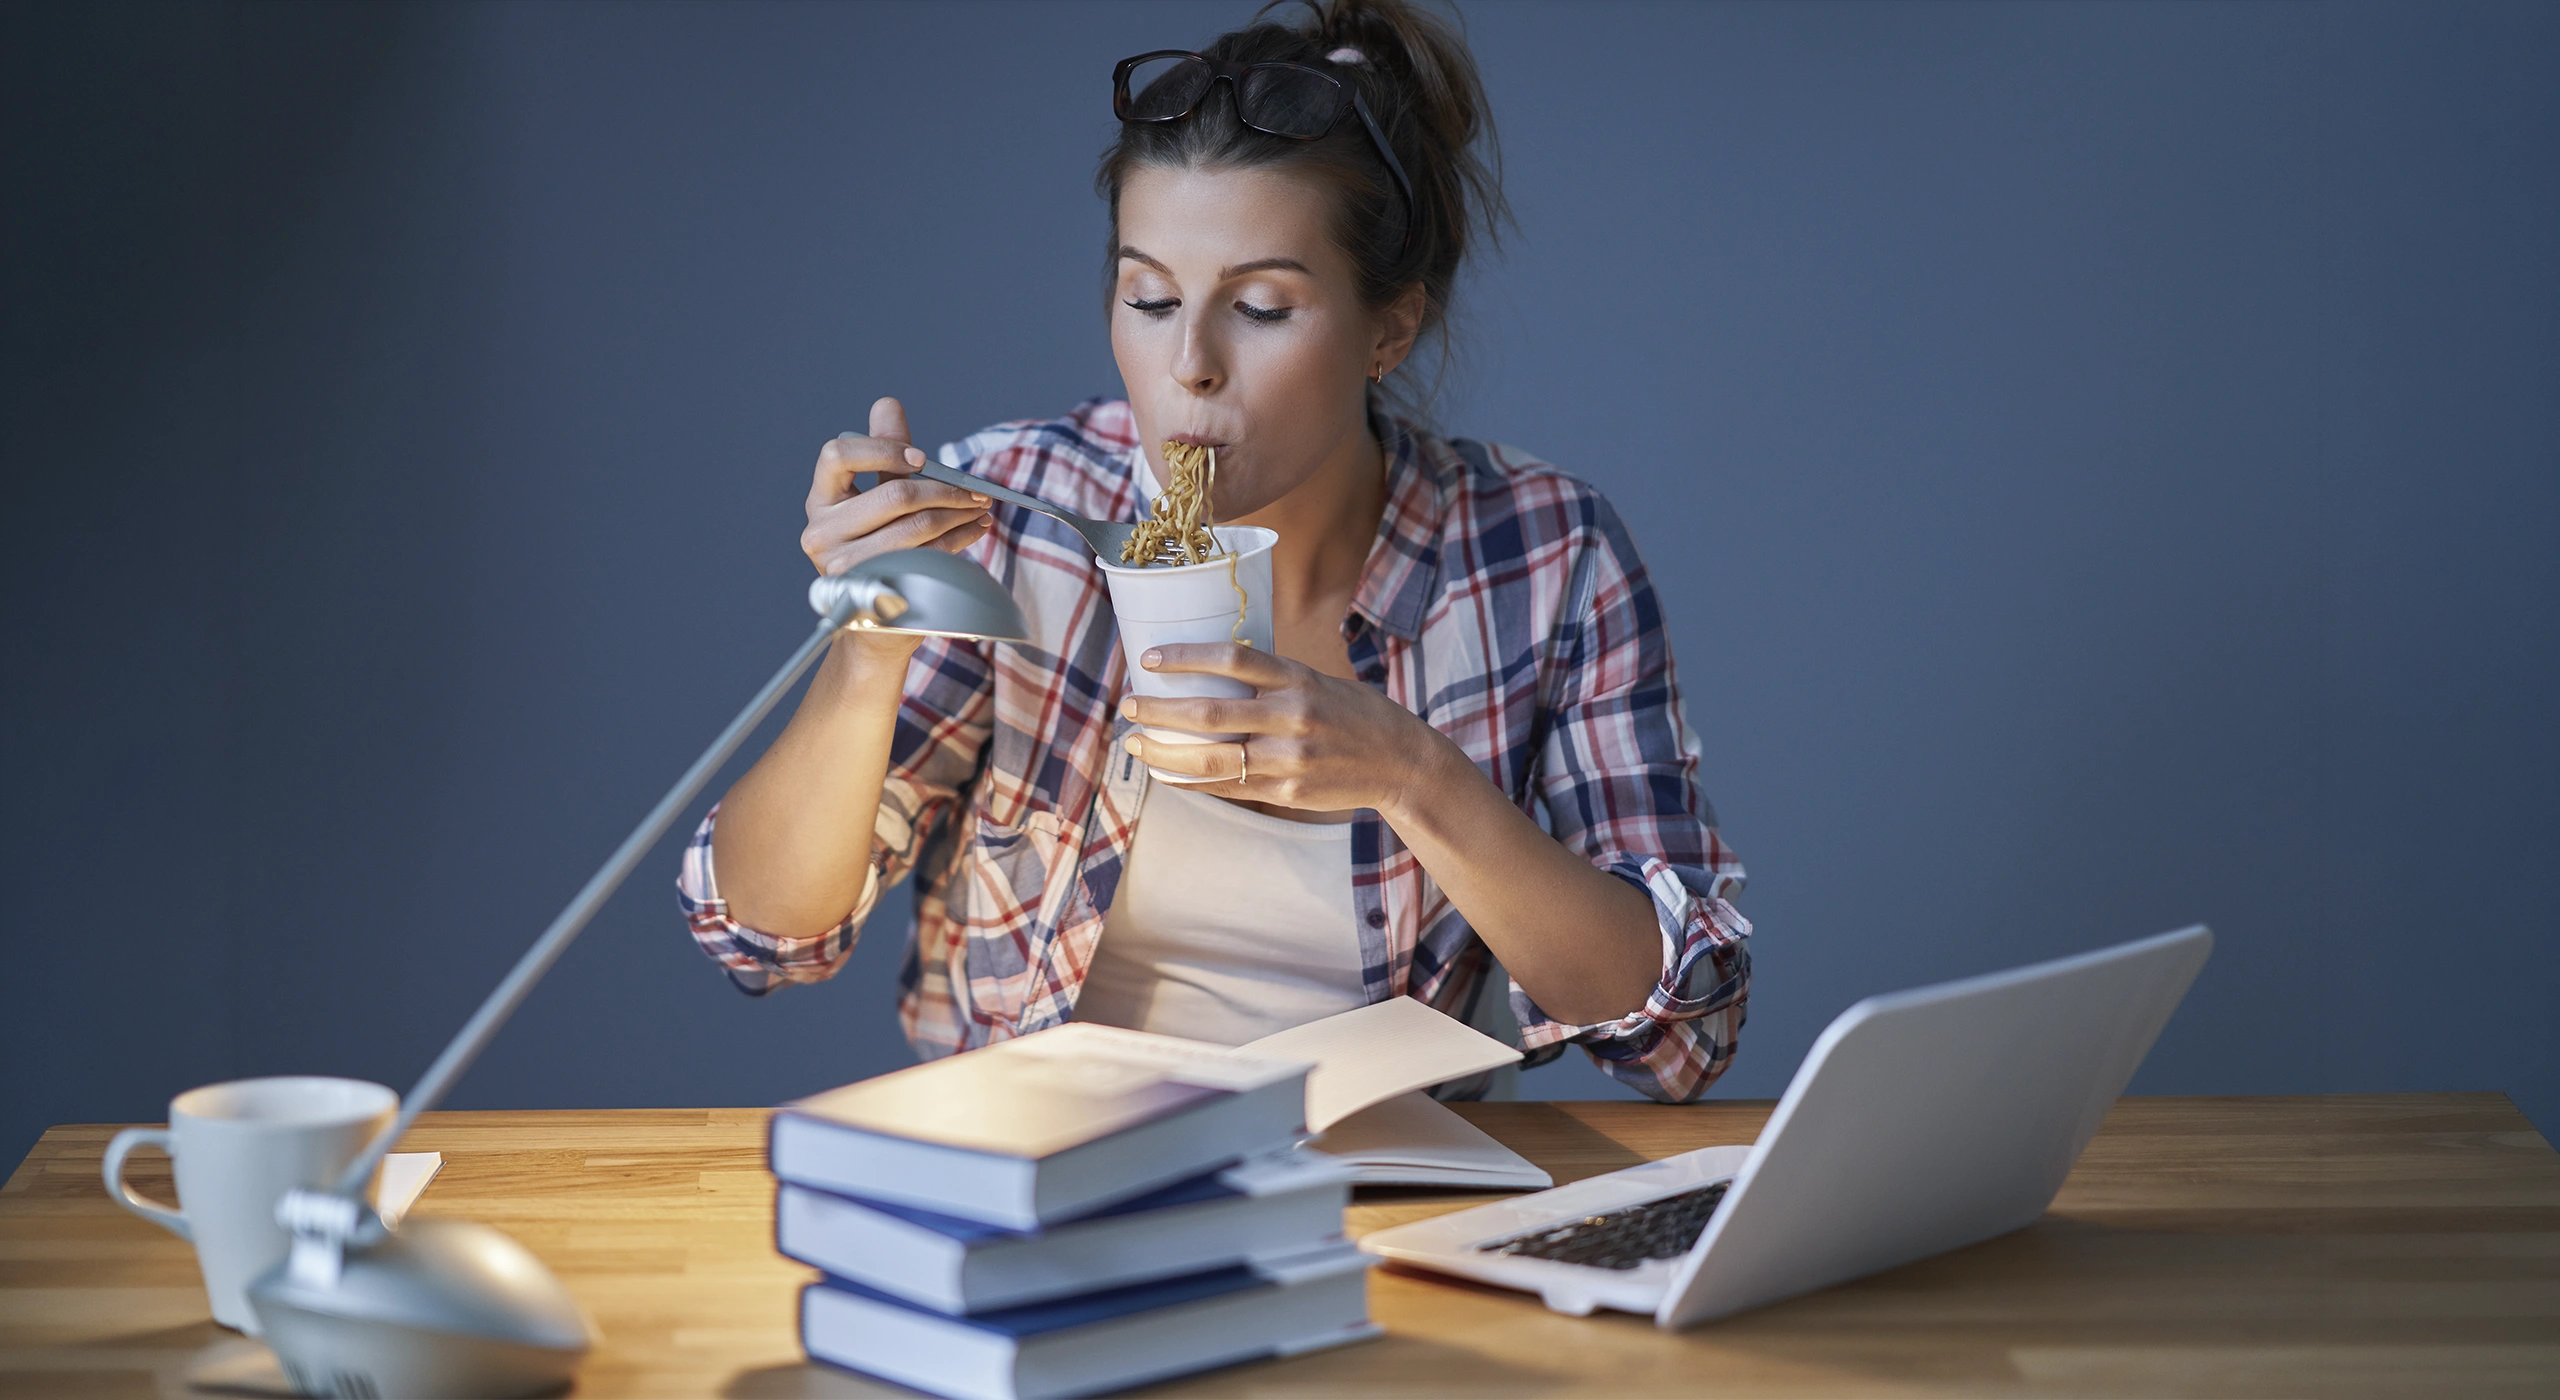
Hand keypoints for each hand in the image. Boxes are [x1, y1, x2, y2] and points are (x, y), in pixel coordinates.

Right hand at [801, 396, 992, 577]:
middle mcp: (822, 533)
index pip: (838, 455)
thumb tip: (887, 404)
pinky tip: (972, 529)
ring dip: (958, 514)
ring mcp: (844, 566)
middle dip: (944, 489)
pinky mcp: (875, 590)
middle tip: (975, 490)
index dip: (883, 449)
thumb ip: (882, 452)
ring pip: (916, 527)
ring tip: (979, 508)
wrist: (872, 611)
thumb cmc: (875, 543)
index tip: (921, 457)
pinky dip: (958, 539)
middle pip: (892, 495)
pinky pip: (928, 555)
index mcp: (819, 500)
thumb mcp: (874, 495)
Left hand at [1119, 643, 1457, 817]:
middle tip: (1129, 705)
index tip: (1149, 657)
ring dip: (1163, 754)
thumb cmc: (1352, 714)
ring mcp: (1289, 761)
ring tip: (1135, 744)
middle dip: (1159, 710)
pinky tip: (1164, 774)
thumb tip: (1207, 671)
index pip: (1233, 659)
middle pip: (1210, 714)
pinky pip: (1227, 788)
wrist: (1400, 763)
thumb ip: (1270, 681)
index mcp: (1299, 680)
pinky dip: (1188, 782)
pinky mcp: (1287, 794)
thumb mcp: (1317, 682)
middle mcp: (1292, 718)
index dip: (1186, 657)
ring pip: (1210, 760)